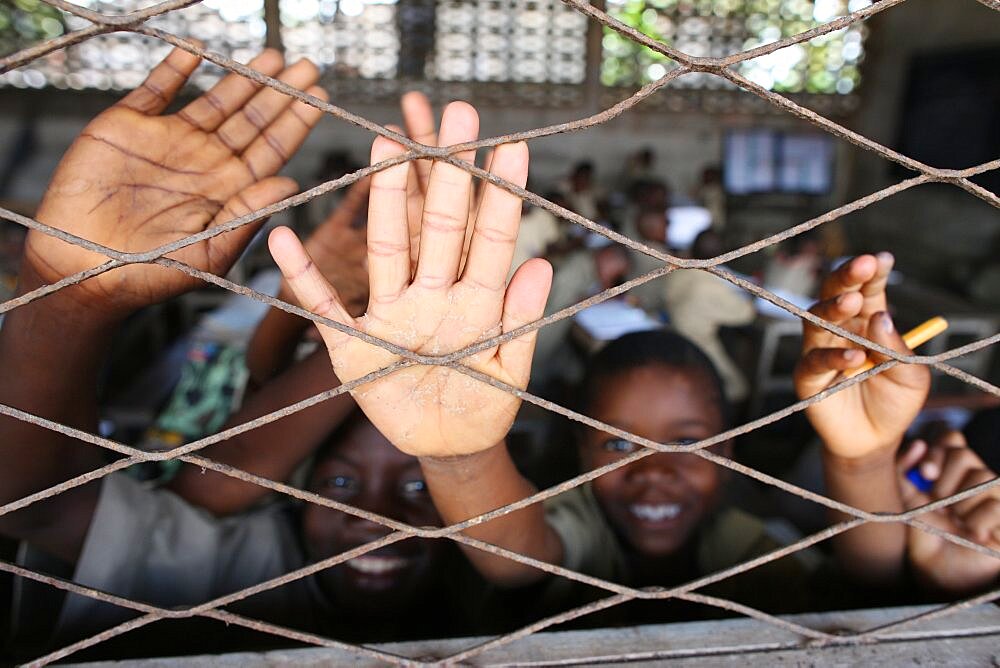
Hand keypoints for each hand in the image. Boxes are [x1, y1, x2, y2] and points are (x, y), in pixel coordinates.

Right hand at [24, 48, 325, 316]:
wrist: (83, 270)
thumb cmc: (151, 274)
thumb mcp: (208, 252)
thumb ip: (247, 215)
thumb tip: (291, 183)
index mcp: (229, 189)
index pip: (272, 149)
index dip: (295, 123)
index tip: (321, 98)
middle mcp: (205, 161)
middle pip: (252, 119)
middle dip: (280, 92)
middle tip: (308, 66)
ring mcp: (168, 140)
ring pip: (215, 100)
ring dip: (242, 76)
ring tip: (273, 54)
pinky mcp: (128, 126)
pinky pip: (156, 89)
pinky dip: (175, 68)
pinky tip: (198, 51)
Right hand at [269, 102, 551, 457]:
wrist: (450, 446)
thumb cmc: (485, 405)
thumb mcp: (510, 370)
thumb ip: (522, 321)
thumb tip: (541, 263)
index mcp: (476, 303)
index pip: (489, 241)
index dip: (500, 195)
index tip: (512, 145)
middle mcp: (432, 297)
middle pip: (439, 228)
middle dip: (448, 172)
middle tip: (458, 114)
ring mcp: (391, 316)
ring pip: (387, 251)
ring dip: (387, 202)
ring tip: (385, 146)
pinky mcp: (354, 348)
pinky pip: (324, 309)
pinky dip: (302, 279)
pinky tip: (284, 240)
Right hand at [795, 254, 929, 460]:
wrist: (874, 441)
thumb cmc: (893, 402)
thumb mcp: (912, 377)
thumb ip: (898, 349)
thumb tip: (880, 318)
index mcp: (868, 322)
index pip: (867, 291)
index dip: (872, 273)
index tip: (881, 259)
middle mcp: (840, 331)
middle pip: (835, 296)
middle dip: (846, 278)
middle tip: (863, 265)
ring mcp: (820, 352)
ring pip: (816, 321)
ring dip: (832, 309)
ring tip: (852, 302)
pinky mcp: (808, 377)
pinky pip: (814, 361)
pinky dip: (833, 357)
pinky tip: (853, 357)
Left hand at [897, 431, 999, 593]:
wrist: (936, 573)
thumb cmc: (923, 536)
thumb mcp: (906, 500)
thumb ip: (903, 470)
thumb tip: (918, 443)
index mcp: (950, 471)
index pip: (953, 440)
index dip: (939, 450)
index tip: (925, 474)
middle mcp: (975, 479)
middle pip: (965, 455)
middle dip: (945, 479)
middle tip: (938, 502)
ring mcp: (995, 498)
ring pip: (983, 476)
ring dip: (960, 502)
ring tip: (956, 521)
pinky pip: (994, 505)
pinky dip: (977, 521)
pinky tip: (973, 533)